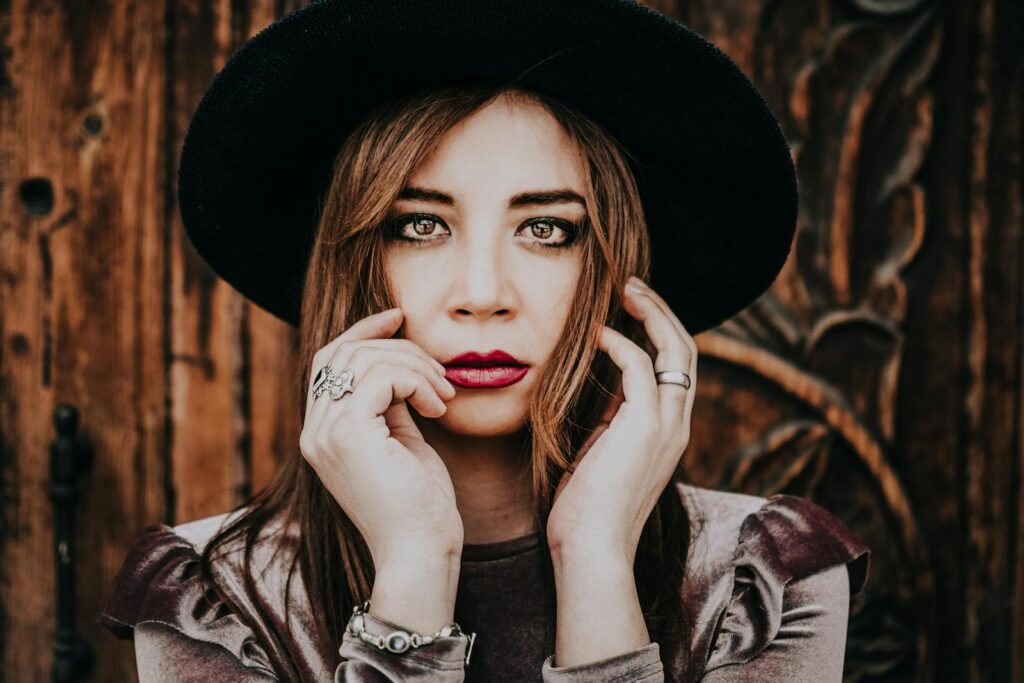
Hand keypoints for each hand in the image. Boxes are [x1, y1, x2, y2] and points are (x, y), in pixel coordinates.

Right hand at [299, 308, 462, 566]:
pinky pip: (379, 376)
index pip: (329, 360)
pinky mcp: (348, 436)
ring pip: (364, 359)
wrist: (419, 553)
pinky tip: (437, 407)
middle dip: (398, 348)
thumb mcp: (402, 442)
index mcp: (323, 433)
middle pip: (345, 352)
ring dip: (414, 365)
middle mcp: (315, 432)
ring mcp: (326, 434)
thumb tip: (400, 367)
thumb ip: (390, 406)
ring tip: (443, 395)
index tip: (399, 317)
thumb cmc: (420, 506)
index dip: (362, 331)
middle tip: (439, 373)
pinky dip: (415, 381)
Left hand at [546, 276, 696, 561]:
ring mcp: (667, 425)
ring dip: (651, 314)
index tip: (630, 309)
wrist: (592, 548)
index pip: (677, 368)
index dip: (658, 332)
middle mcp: (677, 423)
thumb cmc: (587, 508)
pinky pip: (643, 368)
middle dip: (661, 311)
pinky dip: (622, 344)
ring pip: (676, 350)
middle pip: (686, 350)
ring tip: (625, 291)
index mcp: (669, 430)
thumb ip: (611, 418)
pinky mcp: (646, 426)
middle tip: (632, 285)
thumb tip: (603, 385)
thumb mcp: (603, 452)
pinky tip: (598, 334)